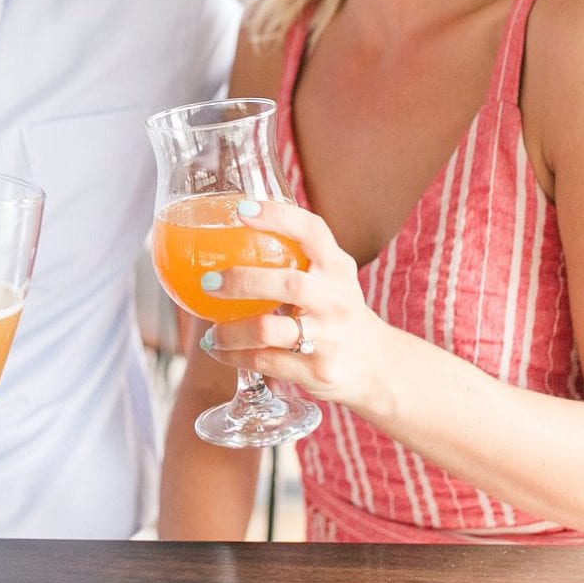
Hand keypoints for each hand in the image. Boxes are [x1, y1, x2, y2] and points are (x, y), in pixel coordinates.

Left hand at [199, 200, 393, 410]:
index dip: (278, 217)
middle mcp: (336, 300)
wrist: (374, 364)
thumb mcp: (331, 276)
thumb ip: (297, 254)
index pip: (312, 232)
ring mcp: (329, 338)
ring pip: (268, 330)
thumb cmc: (337, 309)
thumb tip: (234, 224)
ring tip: (211, 331)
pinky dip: (233, 356)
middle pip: (288, 285)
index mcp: (337, 268)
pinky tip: (218, 350)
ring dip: (230, 331)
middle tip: (209, 282)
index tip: (242, 211)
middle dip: (242, 282)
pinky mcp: (317, 371)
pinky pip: (264, 362)